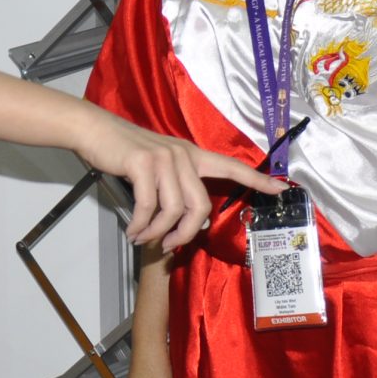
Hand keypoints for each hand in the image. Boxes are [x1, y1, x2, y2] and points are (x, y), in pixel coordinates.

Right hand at [75, 113, 281, 250]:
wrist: (96, 131)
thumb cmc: (126, 153)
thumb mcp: (158, 166)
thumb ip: (176, 189)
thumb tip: (186, 225)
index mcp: (192, 155)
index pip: (231, 167)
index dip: (257, 179)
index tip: (280, 188)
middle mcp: (184, 154)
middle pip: (200, 207)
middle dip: (184, 234)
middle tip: (167, 247)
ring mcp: (165, 157)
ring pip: (174, 210)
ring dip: (157, 233)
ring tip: (142, 238)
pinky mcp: (144, 163)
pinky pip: (149, 206)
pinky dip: (140, 225)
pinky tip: (132, 231)